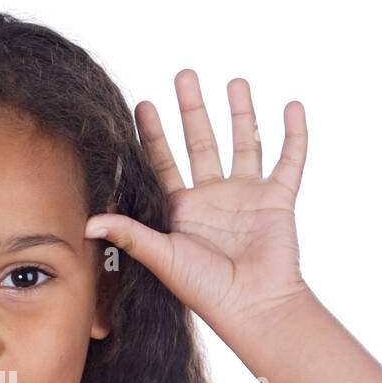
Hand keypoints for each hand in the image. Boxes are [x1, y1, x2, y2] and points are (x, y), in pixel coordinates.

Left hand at [85, 70, 309, 330]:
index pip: (163, 162)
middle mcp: (212, 198)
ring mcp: (247, 197)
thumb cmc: (205, 290)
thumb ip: (130, 234)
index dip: (152, 134)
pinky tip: (291, 106)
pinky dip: (293, 134)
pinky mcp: (278, 200)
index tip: (142, 104)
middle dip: (192, 110)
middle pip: (201, 143)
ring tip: (235, 82)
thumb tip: (87, 223)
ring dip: (241, 113)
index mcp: (181, 209)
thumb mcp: (162, 257)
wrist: (253, 307)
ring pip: (244, 144)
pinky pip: (289, 160)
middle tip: (184, 75)